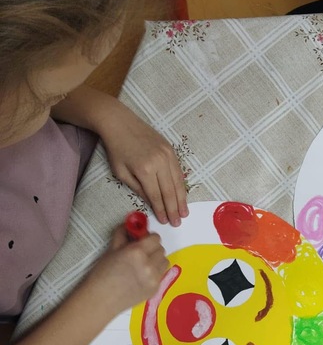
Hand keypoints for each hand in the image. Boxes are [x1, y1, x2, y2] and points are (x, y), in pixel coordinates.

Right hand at [86, 225, 168, 314]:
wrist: (100, 300)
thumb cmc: (102, 275)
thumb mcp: (111, 250)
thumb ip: (124, 235)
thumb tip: (130, 224)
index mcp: (137, 252)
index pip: (155, 238)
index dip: (149, 238)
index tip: (142, 240)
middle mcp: (149, 265)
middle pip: (161, 249)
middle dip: (152, 248)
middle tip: (141, 252)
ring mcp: (154, 279)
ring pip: (164, 261)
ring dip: (156, 260)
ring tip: (142, 264)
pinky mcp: (155, 290)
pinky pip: (161, 275)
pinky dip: (154, 272)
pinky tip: (141, 276)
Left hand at [102, 105, 188, 226]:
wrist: (120, 123)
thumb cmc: (116, 148)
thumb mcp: (121, 173)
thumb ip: (138, 189)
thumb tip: (152, 202)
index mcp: (144, 170)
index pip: (156, 195)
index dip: (161, 210)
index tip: (165, 221)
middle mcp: (159, 162)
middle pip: (170, 191)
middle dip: (174, 209)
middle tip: (178, 222)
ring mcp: (167, 155)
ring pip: (178, 182)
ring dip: (182, 199)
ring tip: (184, 212)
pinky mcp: (171, 149)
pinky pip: (178, 171)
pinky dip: (181, 185)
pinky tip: (182, 195)